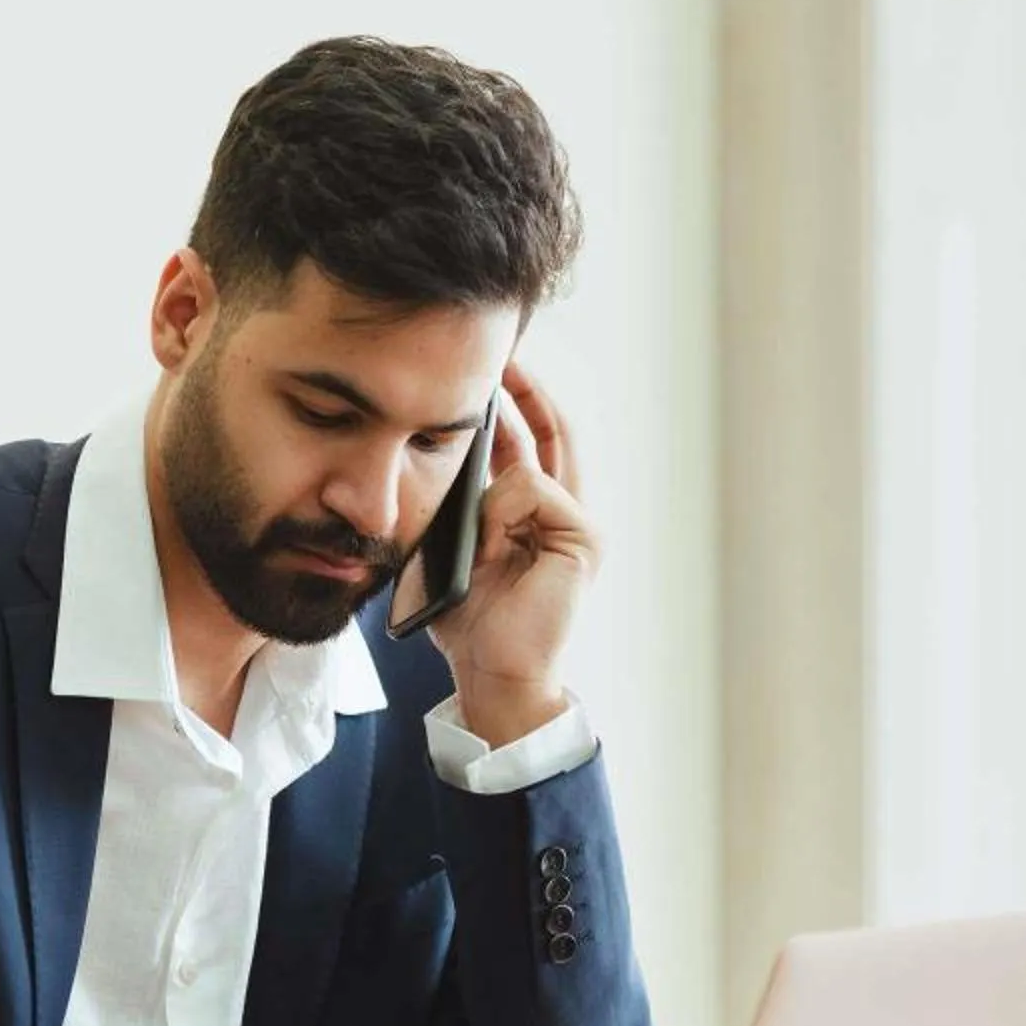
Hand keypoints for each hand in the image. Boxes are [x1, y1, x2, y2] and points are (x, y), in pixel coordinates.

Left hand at [427, 361, 598, 746]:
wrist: (493, 673)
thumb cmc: (468, 621)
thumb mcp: (450, 548)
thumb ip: (457, 506)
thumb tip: (441, 452)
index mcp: (532, 515)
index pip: (531, 440)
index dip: (516, 400)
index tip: (491, 368)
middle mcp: (562, 513)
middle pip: (553, 431)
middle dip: (526, 390)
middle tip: (503, 352)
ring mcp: (577, 524)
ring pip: (526, 468)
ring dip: (485, 497)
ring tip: (476, 548)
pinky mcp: (584, 538)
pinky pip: (532, 492)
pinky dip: (499, 515)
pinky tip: (491, 551)